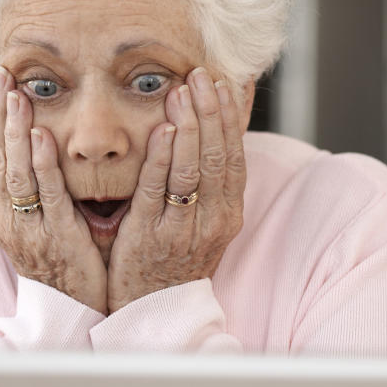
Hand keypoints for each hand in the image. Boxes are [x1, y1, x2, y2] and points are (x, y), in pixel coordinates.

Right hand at [0, 65, 107, 313]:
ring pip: (16, 173)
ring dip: (15, 132)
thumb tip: (33, 143)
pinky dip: (42, 165)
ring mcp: (29, 228)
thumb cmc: (60, 263)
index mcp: (1, 211)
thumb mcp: (38, 220)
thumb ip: (34, 185)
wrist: (71, 313)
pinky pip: (48, 197)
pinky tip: (41, 138)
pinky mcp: (57, 238)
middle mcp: (7, 217)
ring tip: (15, 96)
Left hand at [106, 67, 246, 312]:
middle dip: (211, 112)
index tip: (223, 83)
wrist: (153, 311)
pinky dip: (162, 158)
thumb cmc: (173, 260)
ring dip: (189, 127)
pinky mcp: (151, 236)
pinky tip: (163, 130)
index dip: (229, 118)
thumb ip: (205, 184)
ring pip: (192, 170)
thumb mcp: (200, 222)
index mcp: (228, 214)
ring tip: (183, 91)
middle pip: (217, 157)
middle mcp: (213, 220)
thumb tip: (207, 137)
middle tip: (203, 75)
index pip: (234, 156)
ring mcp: (183, 229)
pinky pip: (158, 190)